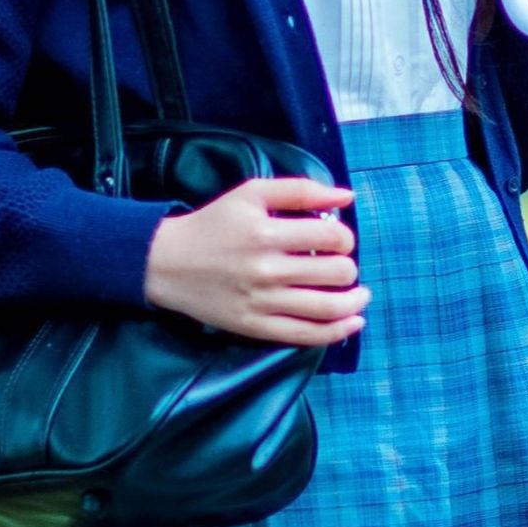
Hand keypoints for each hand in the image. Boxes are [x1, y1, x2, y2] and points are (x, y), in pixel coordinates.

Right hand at [144, 178, 366, 346]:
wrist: (167, 262)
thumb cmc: (214, 223)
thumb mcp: (251, 193)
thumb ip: (300, 191)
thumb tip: (347, 197)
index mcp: (266, 233)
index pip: (330, 237)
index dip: (345, 237)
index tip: (338, 239)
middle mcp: (266, 270)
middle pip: (335, 273)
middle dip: (348, 268)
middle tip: (341, 265)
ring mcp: (261, 302)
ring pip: (327, 308)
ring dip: (355, 302)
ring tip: (360, 295)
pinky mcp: (255, 327)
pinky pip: (306, 335)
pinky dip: (337, 331)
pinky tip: (352, 322)